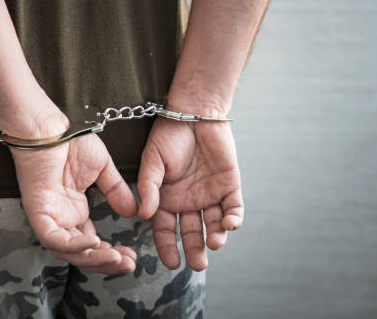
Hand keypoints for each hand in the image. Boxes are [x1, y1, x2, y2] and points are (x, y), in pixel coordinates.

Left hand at [10, 131, 138, 274]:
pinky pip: (54, 239)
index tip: (132, 257)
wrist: (51, 128)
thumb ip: (116, 192)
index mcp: (73, 212)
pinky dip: (74, 245)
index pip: (90, 244)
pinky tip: (94, 243)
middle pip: (81, 254)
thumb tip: (133, 212)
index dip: (111, 254)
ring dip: (93, 259)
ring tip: (117, 258)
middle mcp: (60, 219)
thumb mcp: (102, 170)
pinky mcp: (37, 213)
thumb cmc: (71, 143)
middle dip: (106, 263)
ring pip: (68, 252)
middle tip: (128, 265)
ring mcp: (48, 218)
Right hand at [137, 112, 243, 270]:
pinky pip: (233, 207)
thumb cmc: (168, 135)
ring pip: (214, 224)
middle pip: (192, 232)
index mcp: (167, 198)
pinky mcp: (229, 185)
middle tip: (198, 265)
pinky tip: (228, 225)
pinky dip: (233, 219)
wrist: (194, 112)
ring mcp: (209, 194)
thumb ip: (149, 188)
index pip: (166, 229)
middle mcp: (188, 200)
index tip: (172, 263)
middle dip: (195, 250)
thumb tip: (143, 215)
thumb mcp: (152, 161)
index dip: (167, 247)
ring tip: (213, 244)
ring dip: (215, 237)